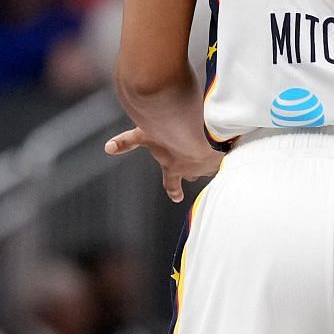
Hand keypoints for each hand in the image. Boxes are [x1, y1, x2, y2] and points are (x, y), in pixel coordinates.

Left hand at [105, 126, 220, 202]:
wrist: (191, 135)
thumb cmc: (167, 137)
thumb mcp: (143, 136)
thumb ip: (126, 142)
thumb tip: (107, 147)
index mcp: (172, 167)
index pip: (171, 183)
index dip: (174, 190)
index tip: (176, 198)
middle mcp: (189, 168)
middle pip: (193, 176)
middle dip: (194, 175)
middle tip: (196, 176)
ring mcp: (205, 164)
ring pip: (210, 168)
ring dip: (212, 165)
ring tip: (220, 164)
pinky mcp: (219, 156)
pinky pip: (223, 158)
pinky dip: (224, 154)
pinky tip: (226, 150)